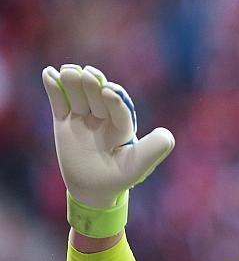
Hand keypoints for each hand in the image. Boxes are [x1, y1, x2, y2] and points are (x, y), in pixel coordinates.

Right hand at [42, 64, 174, 207]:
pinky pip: (59, 102)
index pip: (120, 112)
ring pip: (78, 97)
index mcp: (123, 127)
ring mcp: (84, 118)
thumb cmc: (119, 177)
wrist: (92, 188)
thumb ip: (153, 150)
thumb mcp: (138, 167)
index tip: (108, 90)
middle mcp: (104, 118)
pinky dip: (54, 89)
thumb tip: (167, 134)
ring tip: (68, 71)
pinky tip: (49, 73)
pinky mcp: (65, 120)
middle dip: (92, 87)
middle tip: (86, 74)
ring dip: (73, 83)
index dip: (115, 101)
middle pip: (97, 99)